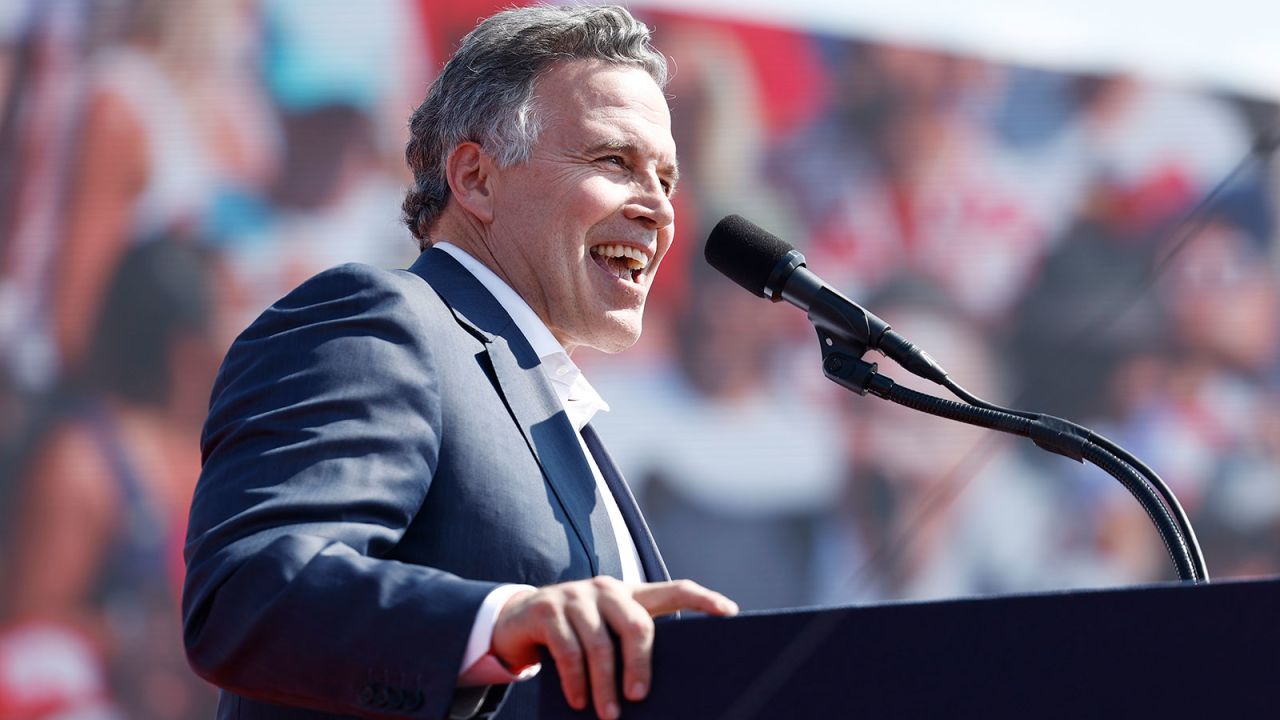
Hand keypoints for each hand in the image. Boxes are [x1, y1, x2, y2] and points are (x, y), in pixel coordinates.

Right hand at [491, 577, 737, 718]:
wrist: (516, 620)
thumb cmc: (573, 634)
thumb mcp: (603, 636)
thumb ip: (626, 648)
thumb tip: (649, 693)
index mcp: (630, 595)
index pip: (674, 590)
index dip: (703, 599)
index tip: (730, 613)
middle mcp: (607, 589)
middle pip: (637, 624)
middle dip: (641, 665)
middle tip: (640, 697)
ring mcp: (576, 596)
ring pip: (599, 643)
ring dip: (604, 685)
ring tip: (607, 714)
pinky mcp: (548, 608)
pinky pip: (567, 648)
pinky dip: (574, 680)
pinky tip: (578, 700)